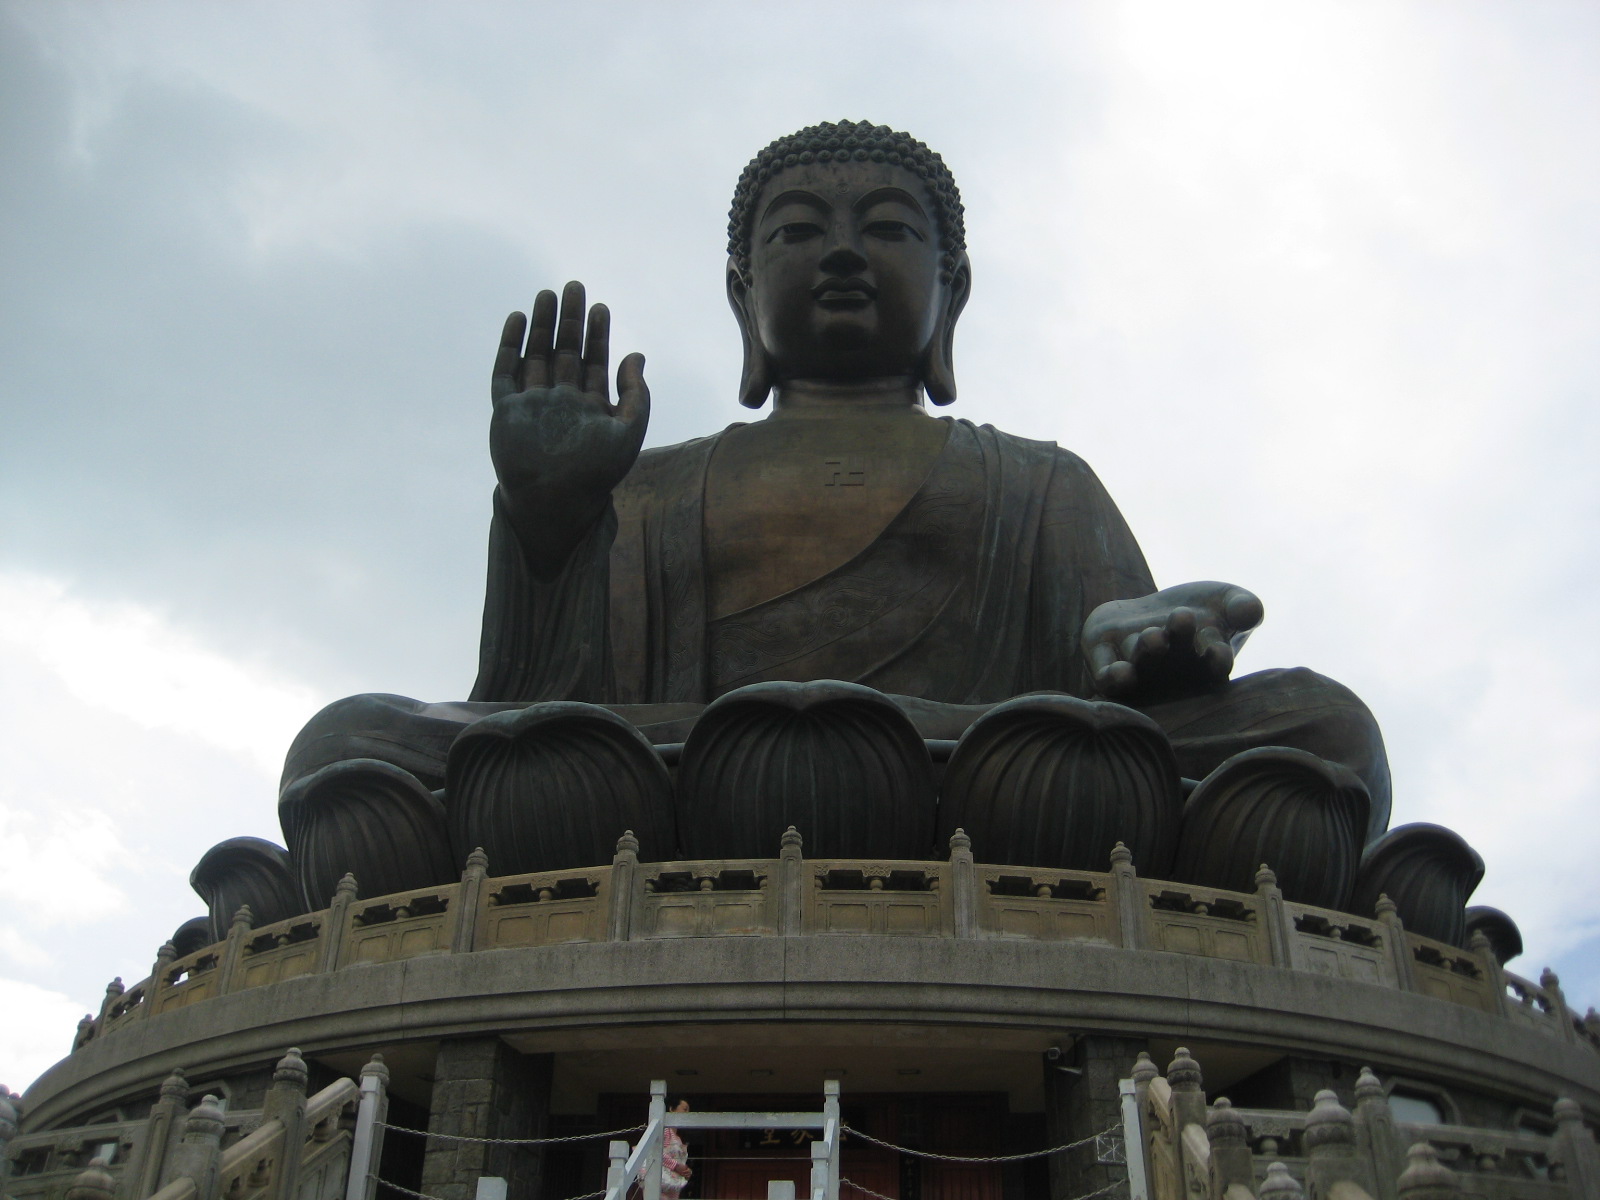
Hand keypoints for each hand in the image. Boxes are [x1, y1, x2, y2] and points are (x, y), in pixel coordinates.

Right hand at [490, 281, 648, 566]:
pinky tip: (518, 320)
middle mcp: (561, 402)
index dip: (598, 334)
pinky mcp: (507, 410)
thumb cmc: (595, 475)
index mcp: (589, 407)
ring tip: (547, 295)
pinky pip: (505, 372)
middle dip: (570, 320)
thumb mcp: (628, 433)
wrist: (554, 502)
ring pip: (536, 355)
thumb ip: (636, 396)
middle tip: (574, 287)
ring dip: (541, 326)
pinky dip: (510, 346)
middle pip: (565, 351)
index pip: (594, 362)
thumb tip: (636, 355)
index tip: (601, 307)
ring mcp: (533, 404)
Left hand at [1082, 582, 1263, 702]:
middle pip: (1175, 660)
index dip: (1216, 659)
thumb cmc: (1200, 610)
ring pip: (1141, 665)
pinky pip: (1107, 676)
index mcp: (1205, 664)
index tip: (1218, 651)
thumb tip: (1251, 611)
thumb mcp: (1226, 602)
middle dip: (1178, 640)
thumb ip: (1243, 606)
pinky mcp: (1105, 663)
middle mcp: (1172, 674)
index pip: (1214, 665)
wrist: (1152, 613)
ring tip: (1154, 637)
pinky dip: (1113, 677)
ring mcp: (1139, 670)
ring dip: (1147, 653)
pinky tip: (1120, 673)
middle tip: (1182, 618)